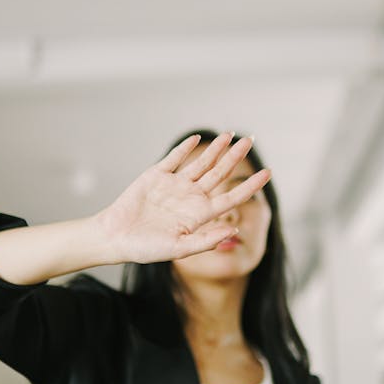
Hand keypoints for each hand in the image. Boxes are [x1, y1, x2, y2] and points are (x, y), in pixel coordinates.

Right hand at [95, 132, 270, 263]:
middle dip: (236, 157)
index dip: (250, 185)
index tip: (268, 173)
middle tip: (251, 139)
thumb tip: (234, 230)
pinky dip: (185, 148)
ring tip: (231, 135)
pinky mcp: (156, 175)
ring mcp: (174, 185)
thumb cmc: (146, 248)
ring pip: (201, 163)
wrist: (115, 237)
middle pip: (220, 174)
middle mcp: (190, 197)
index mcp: (199, 214)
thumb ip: (206, 240)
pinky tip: (198, 139)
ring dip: (216, 149)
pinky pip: (174, 159)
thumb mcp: (179, 248)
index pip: (231, 197)